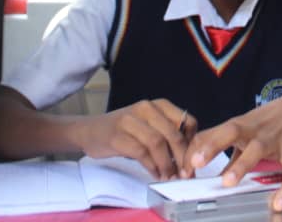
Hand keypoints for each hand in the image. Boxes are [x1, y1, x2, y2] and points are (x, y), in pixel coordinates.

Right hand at [73, 100, 196, 179]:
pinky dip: (151, 166)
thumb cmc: (124, 131)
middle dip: (181, 158)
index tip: (192, 162)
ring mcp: (130, 120)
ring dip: (166, 164)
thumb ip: (168, 134)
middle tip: (183, 175)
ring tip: (168, 177)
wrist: (90, 130)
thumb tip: (188, 158)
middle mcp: (146, 108)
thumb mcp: (150, 125)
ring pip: (158, 143)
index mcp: (159, 105)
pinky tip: (154, 173)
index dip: (192, 145)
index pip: (187, 122)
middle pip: (173, 134)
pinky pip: (141, 152)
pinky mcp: (117, 135)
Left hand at [183, 92, 281, 211]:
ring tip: (227, 182)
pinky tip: (279, 202)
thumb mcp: (248, 131)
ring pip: (256, 149)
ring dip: (241, 165)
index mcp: (240, 126)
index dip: (196, 151)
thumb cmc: (272, 120)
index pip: (213, 134)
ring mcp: (274, 138)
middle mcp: (254, 130)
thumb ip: (230, 153)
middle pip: (231, 132)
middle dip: (212, 146)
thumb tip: (213, 175)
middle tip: (195, 163)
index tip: (182, 170)